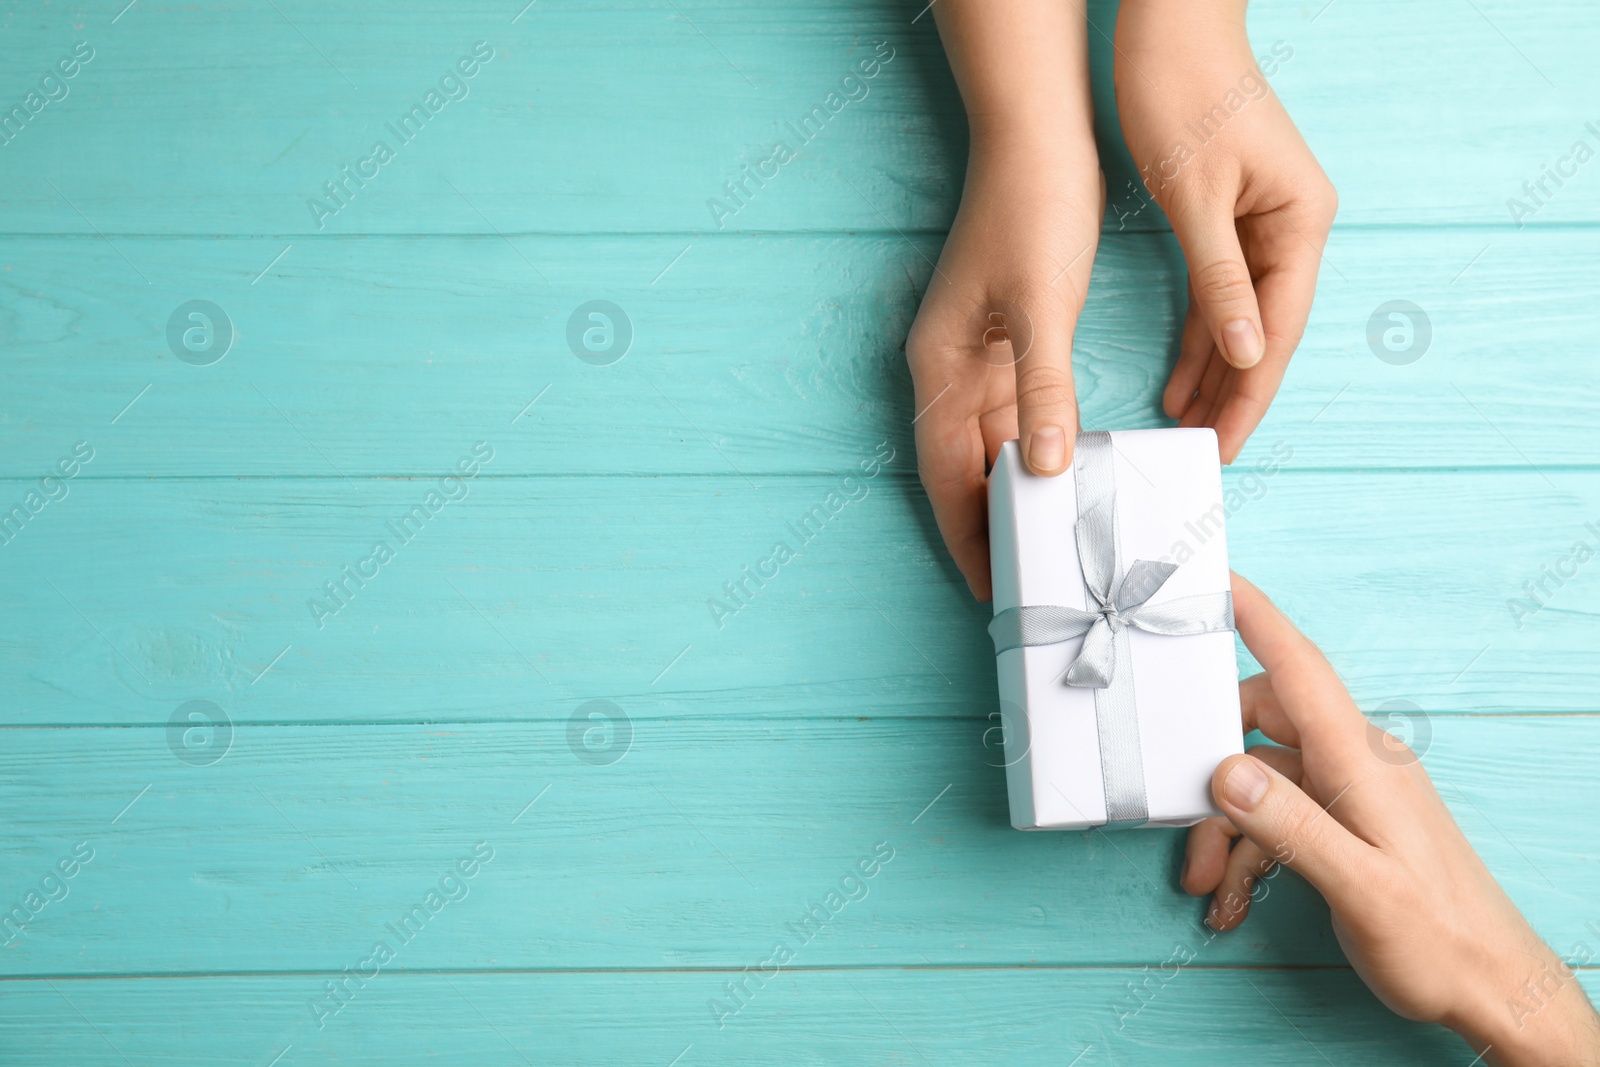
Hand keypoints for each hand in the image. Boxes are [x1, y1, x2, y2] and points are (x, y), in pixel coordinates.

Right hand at [910, 0, 1099, 600]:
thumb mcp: (1040, 306)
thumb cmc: (1032, 212)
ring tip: (1053, 545)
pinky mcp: (1009, 342)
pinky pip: (1018, 415)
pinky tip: (1067, 476)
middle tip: (1032, 581)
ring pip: (992, 447)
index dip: (965, 533)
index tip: (990, 587)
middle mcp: (950, 369)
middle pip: (964, 470)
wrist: (1040, 136)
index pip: (945, 473)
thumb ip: (1043, 390)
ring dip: (1017, 492)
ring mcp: (978, 357)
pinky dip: (1039, 450)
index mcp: (940, 366)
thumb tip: (1046, 467)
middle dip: (992, 525)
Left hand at [1114, 1, 1336, 462]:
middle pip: (1266, 331)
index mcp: (1301, 220)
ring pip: (1241, 318)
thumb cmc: (1184, 95)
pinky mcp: (1232, 220)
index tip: (1226, 443)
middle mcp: (1294, 226)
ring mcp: (1265, 224)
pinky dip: (1200, 335)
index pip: (1279, 328)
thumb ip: (1220, 280)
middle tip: (1205, 450)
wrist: (1169, 30)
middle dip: (1236, 392)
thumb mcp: (1196, 195)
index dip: (1252, 391)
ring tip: (1186, 425)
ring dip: (1215, 371)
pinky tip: (1181, 376)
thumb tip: (1245, 352)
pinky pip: (1219, 293)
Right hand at [1182, 574, 1599, 1064]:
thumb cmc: (1441, 941)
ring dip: (1224, 831)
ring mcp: (1350, 794)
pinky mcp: (1346, 825)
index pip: (1299, 668)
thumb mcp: (1361, 888)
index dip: (1256, 617)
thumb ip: (1290, 825)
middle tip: (1176, 820)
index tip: (1216, 579)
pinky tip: (1233, 899)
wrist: (1492, 988)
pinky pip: (1278, 818)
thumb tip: (1225, 771)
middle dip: (1208, 773)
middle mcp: (1354, 764)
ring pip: (1260, 782)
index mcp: (1361, 762)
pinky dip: (1247, 855)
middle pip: (1259, 725)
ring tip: (1206, 885)